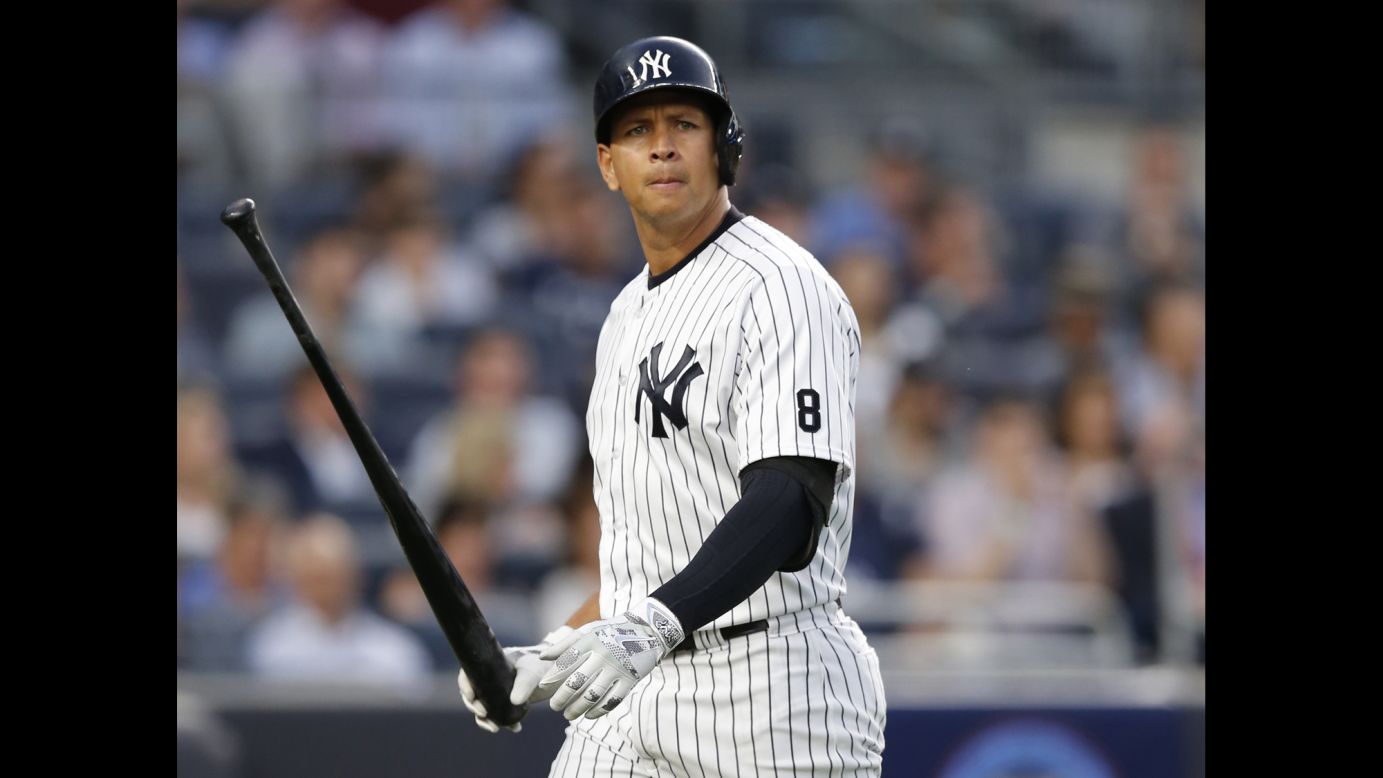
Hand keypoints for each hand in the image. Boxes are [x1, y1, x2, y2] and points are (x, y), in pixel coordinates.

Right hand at [457, 625, 575, 732]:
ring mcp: (498, 690)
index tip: (471, 696)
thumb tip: (514, 701)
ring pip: (482, 707)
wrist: (557, 674)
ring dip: (485, 720)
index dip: (465, 685)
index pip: (470, 672)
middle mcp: (491, 677)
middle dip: (473, 706)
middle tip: (484, 714)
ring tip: (496, 728)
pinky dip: (503, 723)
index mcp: (492, 663)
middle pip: (472, 693)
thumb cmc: (542, 666)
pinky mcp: (507, 702)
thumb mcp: (533, 673)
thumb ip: (525, 684)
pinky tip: (515, 728)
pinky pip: (497, 715)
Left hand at [536, 598, 683, 720]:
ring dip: (577, 708)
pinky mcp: (631, 679)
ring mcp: (618, 668)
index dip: (551, 677)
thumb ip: (565, 644)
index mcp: (590, 641)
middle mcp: (603, 654)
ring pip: (593, 695)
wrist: (648, 629)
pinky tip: (588, 715)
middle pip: (577, 682)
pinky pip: (612, 700)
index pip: (566, 662)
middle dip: (561, 697)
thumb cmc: (611, 631)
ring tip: (568, 714)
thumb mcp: (588, 630)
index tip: (542, 687)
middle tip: (554, 706)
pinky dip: (598, 711)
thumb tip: (542, 658)